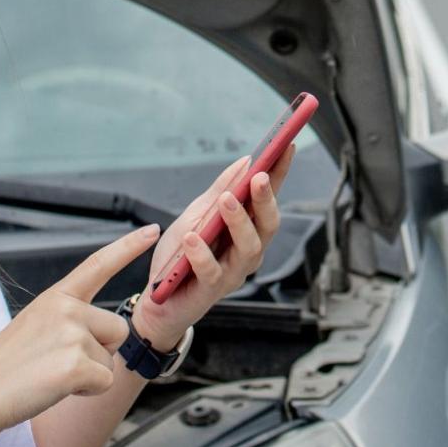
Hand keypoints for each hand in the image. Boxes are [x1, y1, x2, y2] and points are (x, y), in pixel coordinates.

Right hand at [0, 223, 155, 428]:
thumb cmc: (5, 368)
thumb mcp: (35, 326)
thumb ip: (70, 321)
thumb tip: (106, 334)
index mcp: (56, 297)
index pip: (98, 264)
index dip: (128, 247)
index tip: (153, 230)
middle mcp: (67, 308)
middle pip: (118, 329)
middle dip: (100, 351)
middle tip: (58, 361)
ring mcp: (72, 334)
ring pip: (111, 359)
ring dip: (90, 373)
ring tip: (52, 374)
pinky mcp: (77, 364)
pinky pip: (105, 382)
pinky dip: (87, 391)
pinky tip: (56, 387)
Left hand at [135, 145, 293, 347]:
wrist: (160, 300)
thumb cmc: (181, 258)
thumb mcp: (197, 215)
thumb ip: (219, 190)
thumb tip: (245, 161)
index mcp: (247, 231)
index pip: (267, 198)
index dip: (280, 173)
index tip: (287, 146)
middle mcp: (247, 252)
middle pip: (268, 225)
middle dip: (266, 199)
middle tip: (258, 176)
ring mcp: (233, 273)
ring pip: (249, 248)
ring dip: (239, 221)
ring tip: (226, 200)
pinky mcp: (211, 290)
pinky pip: (211, 271)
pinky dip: (202, 253)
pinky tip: (194, 238)